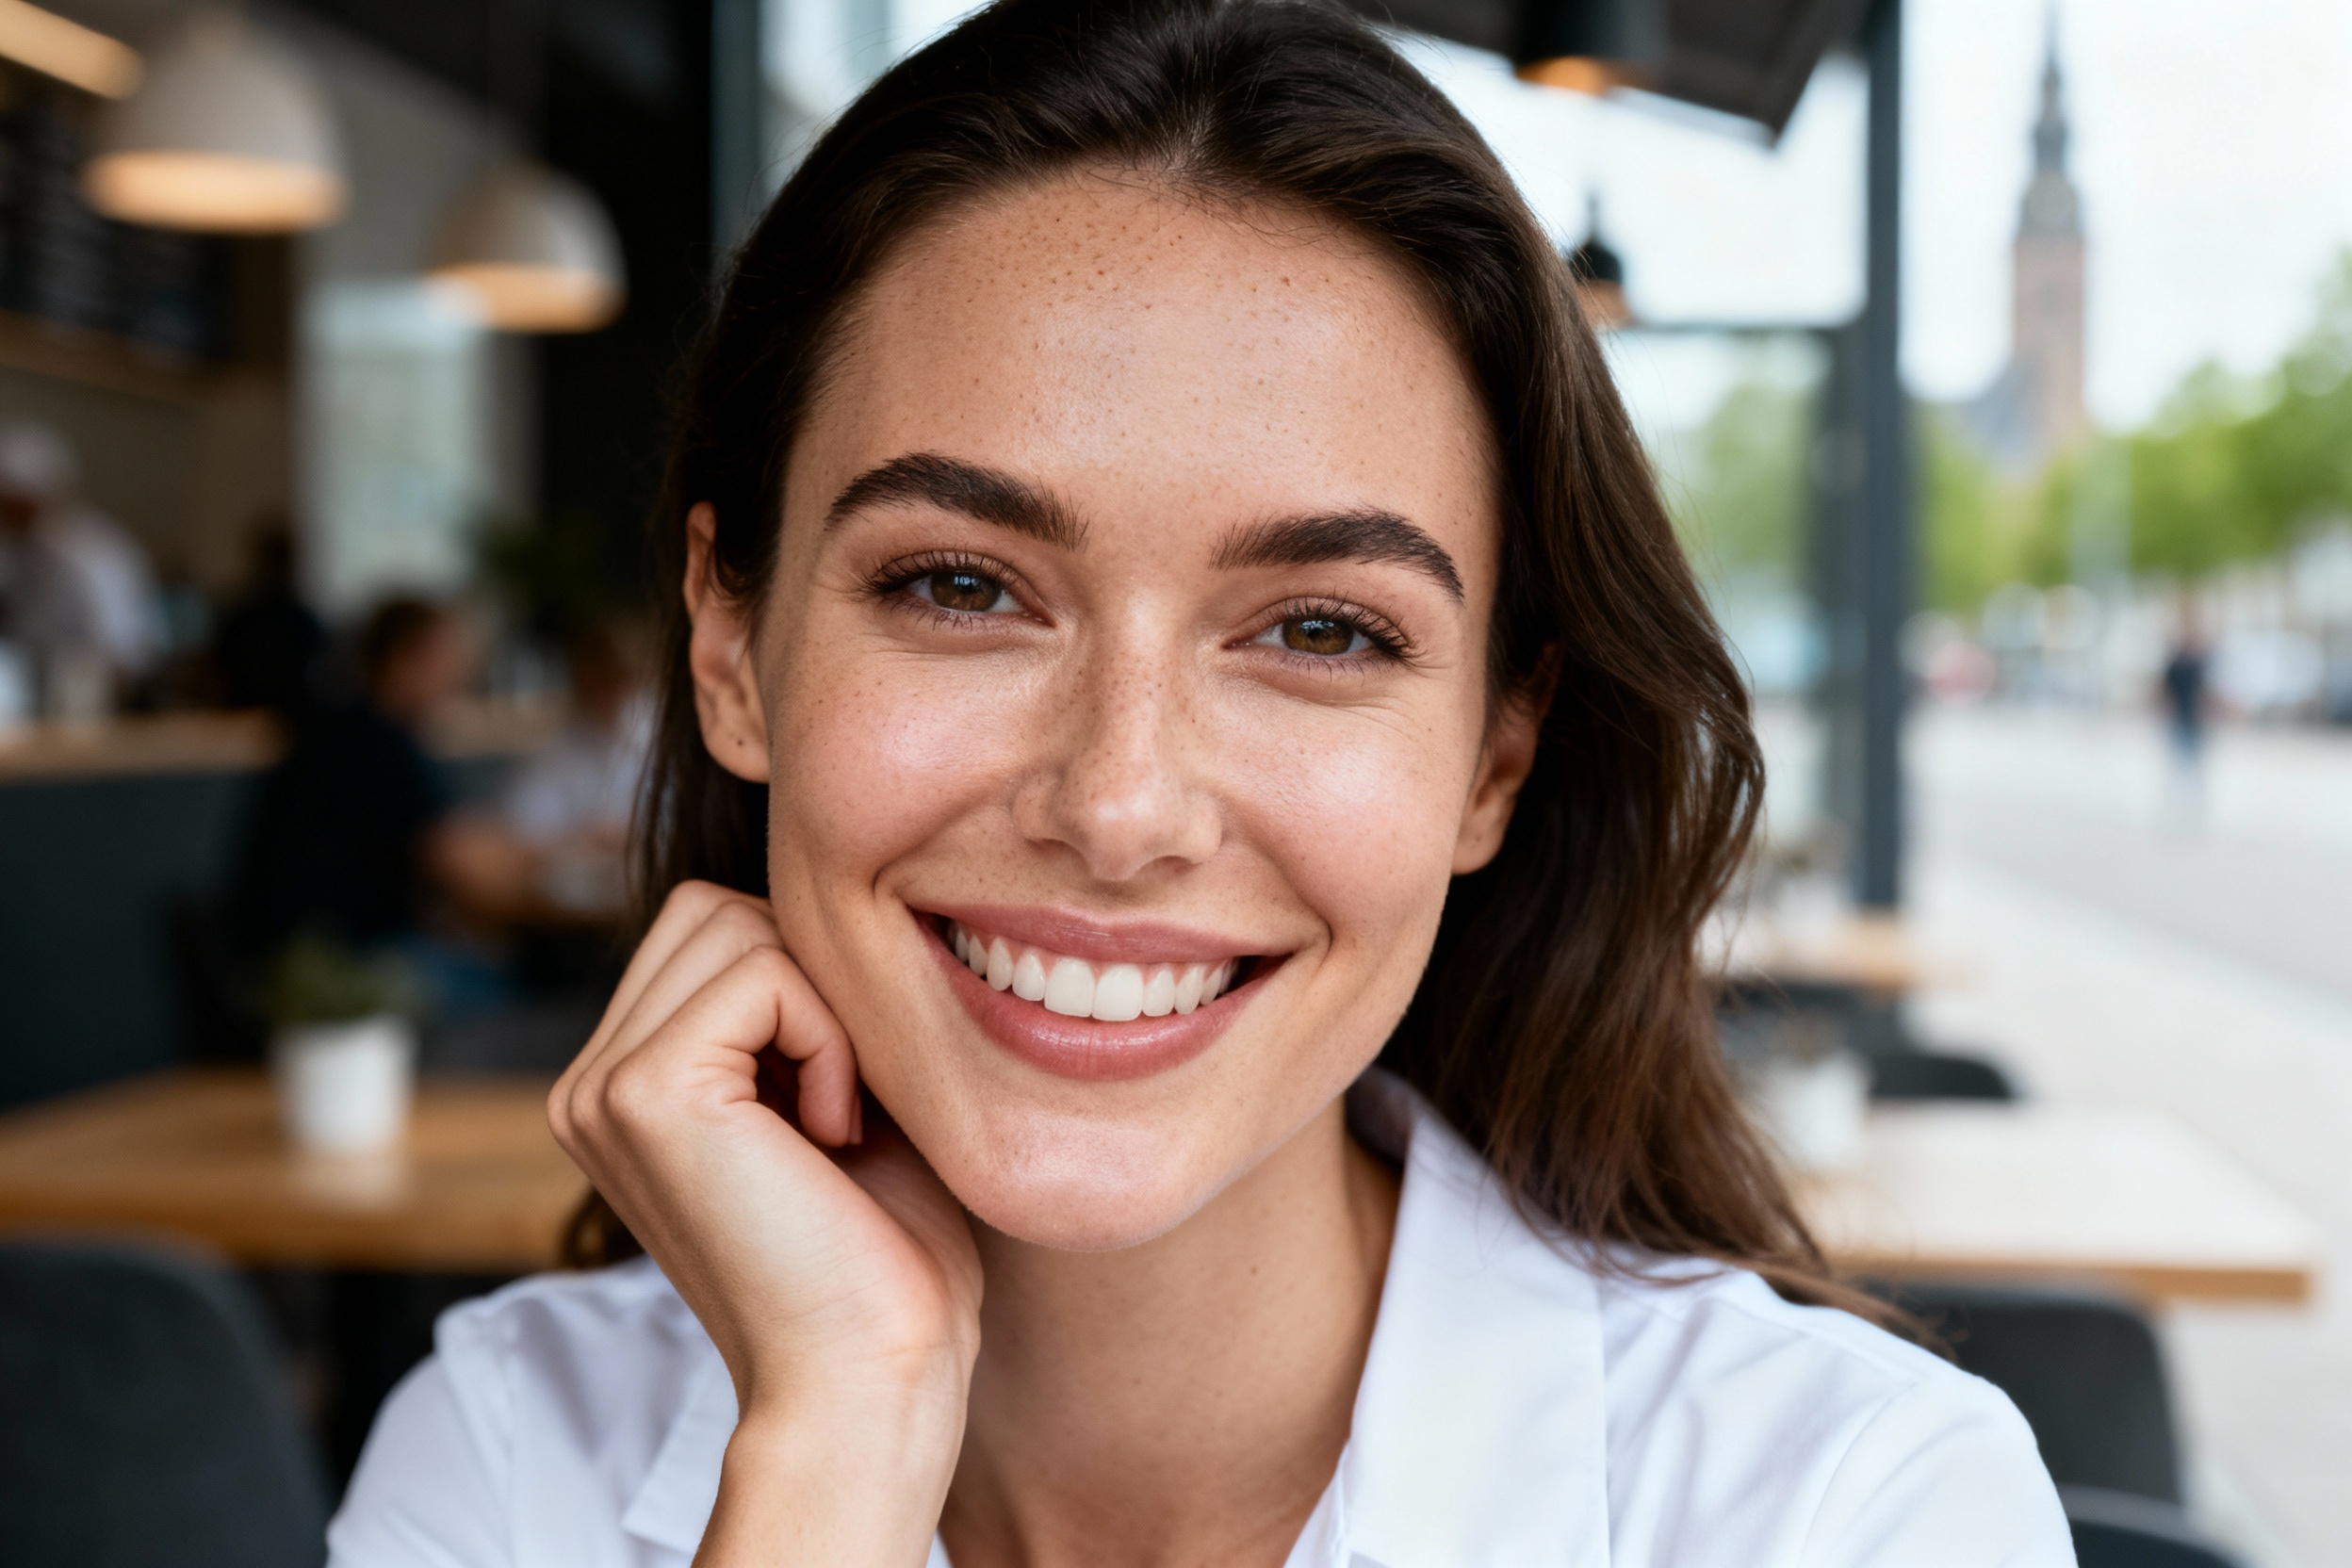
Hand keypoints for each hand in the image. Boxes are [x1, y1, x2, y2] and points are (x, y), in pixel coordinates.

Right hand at [549, 881, 980, 1564]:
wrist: (872, 1374)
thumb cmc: (881, 1248)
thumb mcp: (830, 1091)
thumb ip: (794, 1003)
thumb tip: (822, 889)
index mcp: (621, 1083)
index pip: (710, 927)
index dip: (806, 986)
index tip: (842, 1100)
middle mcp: (589, 1083)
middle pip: (713, 908)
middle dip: (809, 984)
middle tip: (843, 1104)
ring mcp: (603, 1087)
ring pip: (736, 923)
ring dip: (824, 1012)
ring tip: (836, 1122)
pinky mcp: (645, 1092)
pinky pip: (765, 972)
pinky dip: (830, 1038)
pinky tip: (833, 1133)